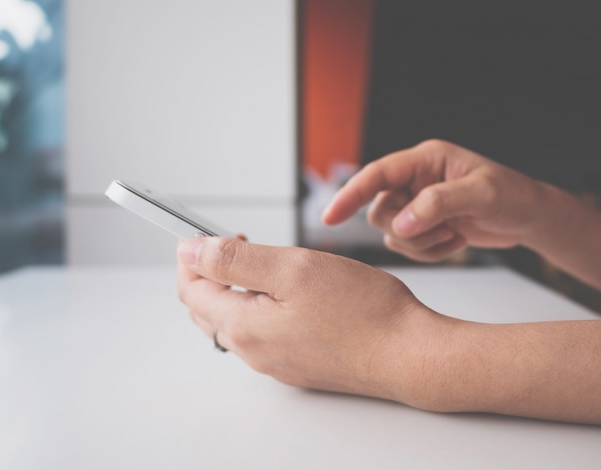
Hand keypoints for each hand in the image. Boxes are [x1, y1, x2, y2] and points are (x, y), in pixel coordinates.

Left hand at [177, 236, 446, 404]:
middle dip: (212, 273)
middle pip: (210, 309)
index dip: (191, 257)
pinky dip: (261, 309)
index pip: (193, 290)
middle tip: (237, 244)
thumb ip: (236, 260)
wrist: (409, 354)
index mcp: (245, 327)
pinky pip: (263, 335)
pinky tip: (288, 295)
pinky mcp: (299, 366)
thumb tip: (191, 251)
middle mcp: (255, 352)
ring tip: (266, 265)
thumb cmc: (363, 311)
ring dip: (237, 291)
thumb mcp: (294, 269)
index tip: (199, 235)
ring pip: (236, 322)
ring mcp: (277, 363)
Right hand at [322, 139, 547, 261]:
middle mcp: (414, 181)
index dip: (350, 194)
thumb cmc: (512, 195)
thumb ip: (438, 204)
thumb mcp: (482, 194)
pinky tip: (455, 241)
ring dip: (420, 244)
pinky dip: (429, 252)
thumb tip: (401, 224)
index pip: (376, 175)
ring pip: (391, 233)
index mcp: (424, 160)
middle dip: (407, 229)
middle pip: (379, 210)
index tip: (330, 218)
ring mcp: (417, 204)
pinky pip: (407, 247)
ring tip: (453, 234)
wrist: (527, 218)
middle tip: (442, 229)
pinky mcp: (423, 225)